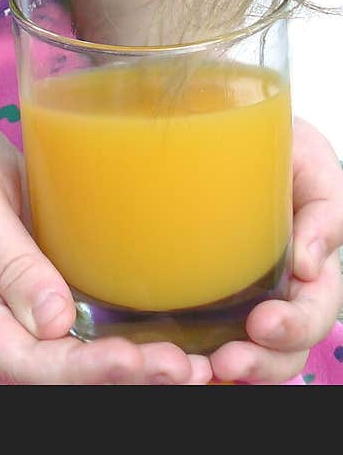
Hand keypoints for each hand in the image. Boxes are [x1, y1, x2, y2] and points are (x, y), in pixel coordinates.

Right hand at [0, 110, 212, 384]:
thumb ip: (6, 259)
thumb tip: (57, 323)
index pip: (21, 362)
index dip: (78, 371)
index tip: (131, 360)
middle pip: (57, 376)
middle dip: (121, 379)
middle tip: (184, 368)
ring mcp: (22, 318)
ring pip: (78, 363)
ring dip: (135, 371)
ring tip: (197, 367)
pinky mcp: (48, 298)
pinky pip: (88, 334)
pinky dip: (131, 343)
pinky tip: (180, 340)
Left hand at [209, 116, 342, 383]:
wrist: (230, 125)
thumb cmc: (283, 149)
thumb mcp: (312, 165)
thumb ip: (323, 212)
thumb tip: (310, 265)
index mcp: (310, 269)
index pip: (313, 313)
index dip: (295, 328)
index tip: (264, 324)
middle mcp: (278, 293)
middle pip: (282, 349)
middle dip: (261, 363)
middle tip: (229, 361)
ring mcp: (239, 297)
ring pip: (244, 353)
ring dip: (227, 367)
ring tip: (201, 369)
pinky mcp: (200, 292)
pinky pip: (198, 334)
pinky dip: (191, 354)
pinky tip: (171, 358)